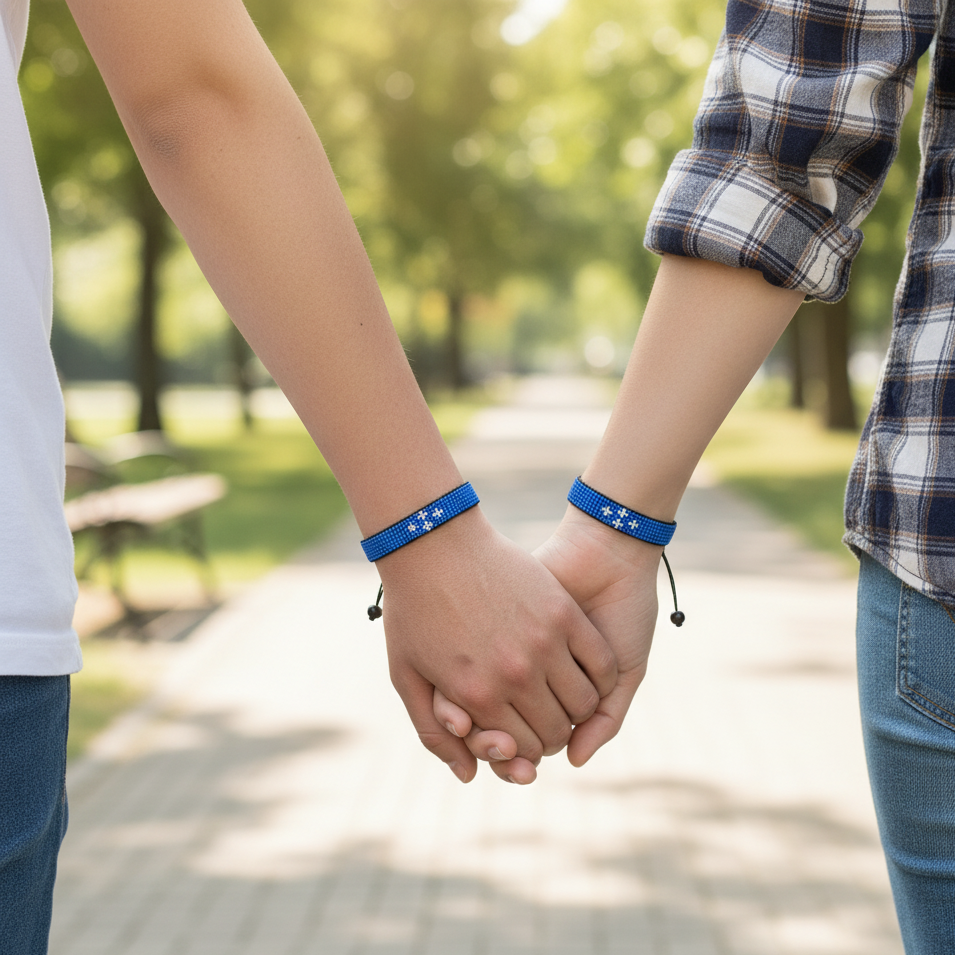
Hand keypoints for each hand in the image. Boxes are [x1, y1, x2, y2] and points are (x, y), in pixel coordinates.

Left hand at [379, 507, 616, 782]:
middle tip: (549, 719)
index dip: (526, 751)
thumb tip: (469, 776)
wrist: (433, 541)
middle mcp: (513, 676)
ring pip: (582, 703)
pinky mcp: (563, 613)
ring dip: (581, 708)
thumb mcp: (407, 675)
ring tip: (567, 696)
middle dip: (554, 734)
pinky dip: (601, 677)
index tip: (525, 737)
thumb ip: (435, 733)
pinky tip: (589, 671)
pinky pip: (600, 665)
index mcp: (476, 696)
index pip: (521, 748)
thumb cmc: (414, 609)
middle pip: (554, 731)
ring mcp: (542, 644)